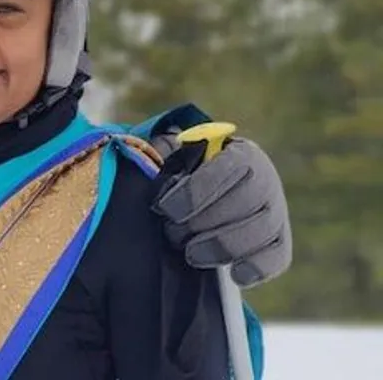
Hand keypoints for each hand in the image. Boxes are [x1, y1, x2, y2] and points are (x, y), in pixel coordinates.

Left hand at [151, 134, 291, 287]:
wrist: (207, 197)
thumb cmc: (186, 177)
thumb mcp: (174, 161)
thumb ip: (163, 159)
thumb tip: (148, 160)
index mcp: (240, 153)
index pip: (228, 167)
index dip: (196, 192)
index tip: (166, 208)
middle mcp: (266, 180)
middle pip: (246, 202)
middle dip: (204, 223)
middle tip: (174, 233)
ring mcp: (276, 212)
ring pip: (262, 231)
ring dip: (222, 247)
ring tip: (192, 254)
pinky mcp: (279, 242)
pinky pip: (279, 257)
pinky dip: (257, 267)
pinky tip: (234, 274)